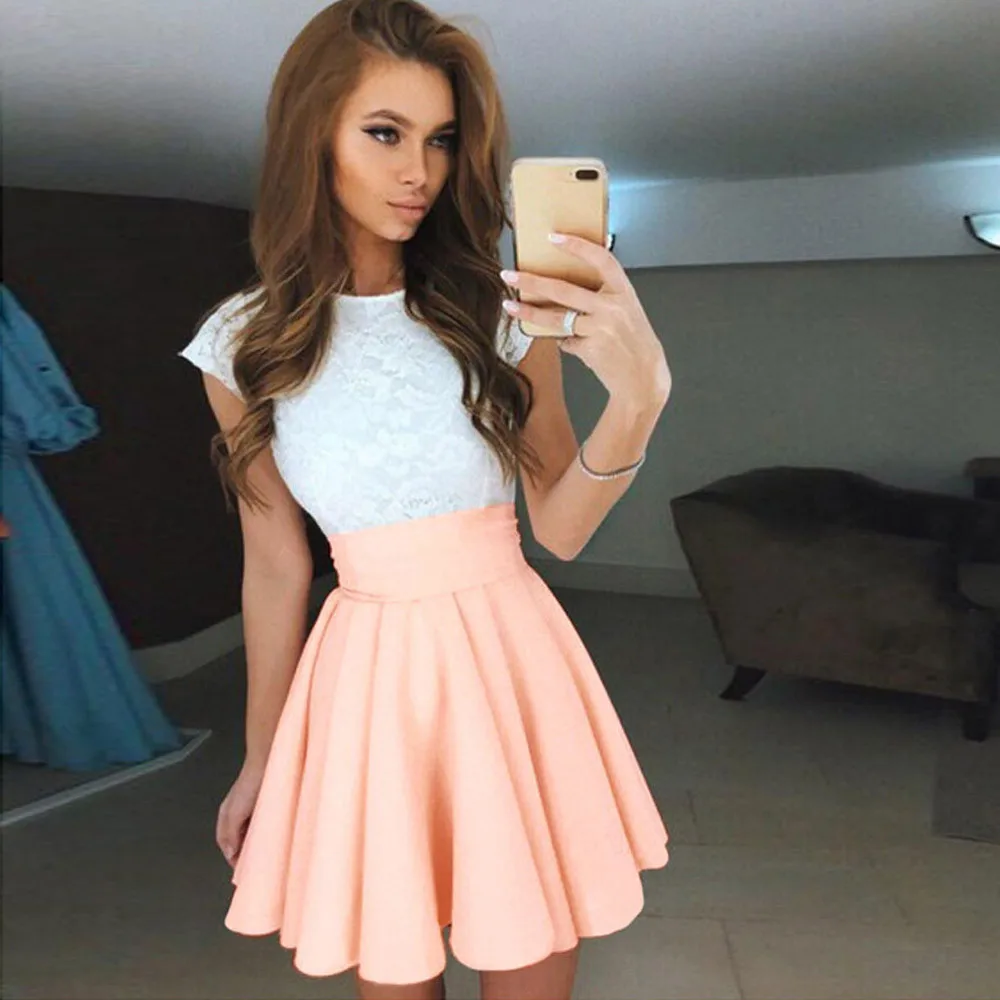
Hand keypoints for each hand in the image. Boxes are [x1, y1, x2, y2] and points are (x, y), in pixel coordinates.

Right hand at [216, 763, 263, 868]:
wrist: (268, 762)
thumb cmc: (250, 784)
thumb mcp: (234, 813)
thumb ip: (230, 834)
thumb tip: (231, 853)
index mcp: (226, 818)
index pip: (227, 845)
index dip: (234, 859)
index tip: (243, 872)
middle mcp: (237, 815)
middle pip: (239, 841)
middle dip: (245, 854)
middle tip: (256, 867)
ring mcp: (251, 810)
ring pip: (251, 834)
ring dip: (256, 844)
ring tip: (265, 857)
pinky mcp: (265, 806)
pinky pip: (263, 825)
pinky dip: (266, 834)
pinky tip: (274, 839)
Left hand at [501, 233, 671, 406]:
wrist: (644, 377)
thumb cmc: (635, 342)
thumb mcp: (627, 311)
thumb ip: (604, 298)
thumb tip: (567, 290)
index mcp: (623, 292)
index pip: (601, 259)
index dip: (578, 246)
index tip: (554, 237)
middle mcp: (612, 308)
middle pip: (563, 290)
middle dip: (532, 282)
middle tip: (510, 275)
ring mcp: (600, 329)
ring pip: (555, 318)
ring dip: (529, 312)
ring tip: (510, 306)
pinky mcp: (589, 349)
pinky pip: (566, 340)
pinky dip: (564, 341)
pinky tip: (571, 342)